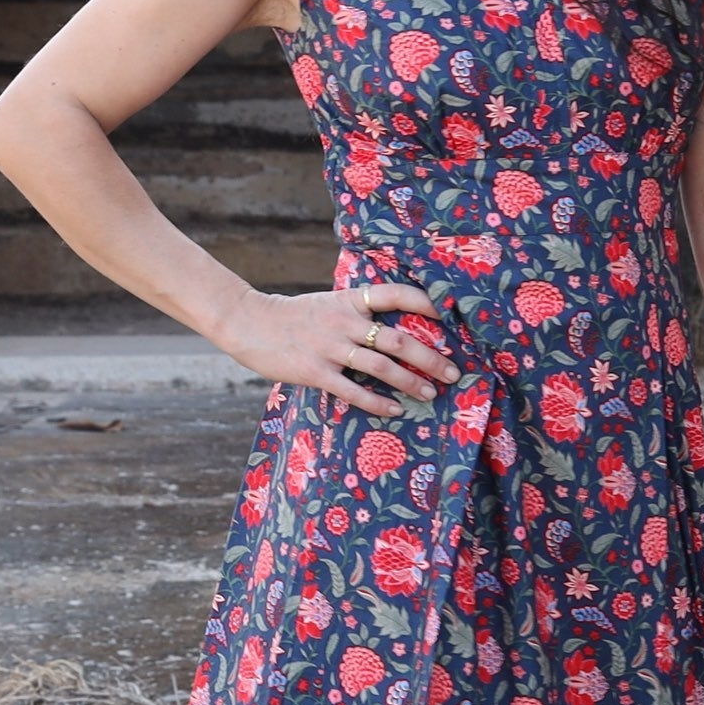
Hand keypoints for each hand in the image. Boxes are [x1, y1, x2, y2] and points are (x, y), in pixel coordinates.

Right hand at [213, 280, 461, 416]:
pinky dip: (377, 402)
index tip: (451, 315)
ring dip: (410, 382)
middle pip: (398, 339)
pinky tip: (394, 410)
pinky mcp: (316, 371)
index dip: (425, 302)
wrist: (250, 323)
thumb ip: (358, 313)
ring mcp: (330, 347)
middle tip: (453, 372)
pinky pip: (353, 391)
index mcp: (350, 300)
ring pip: (381, 367)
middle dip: (430, 357)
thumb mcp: (329, 304)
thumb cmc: (295, 316)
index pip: (395, 294)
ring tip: (430, 393)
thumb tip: (395, 330)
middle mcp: (345, 322)